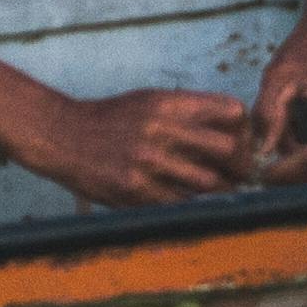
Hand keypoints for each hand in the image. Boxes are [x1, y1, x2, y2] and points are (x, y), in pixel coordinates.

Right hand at [12, 87, 254, 206]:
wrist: (63, 135)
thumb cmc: (110, 119)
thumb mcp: (149, 100)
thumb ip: (187, 112)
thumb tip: (231, 130)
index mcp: (169, 103)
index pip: (230, 111)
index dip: (244, 129)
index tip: (242, 143)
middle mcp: (162, 129)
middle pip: (228, 148)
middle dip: (240, 164)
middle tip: (239, 174)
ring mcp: (148, 162)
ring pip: (209, 183)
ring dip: (219, 191)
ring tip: (220, 193)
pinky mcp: (135, 190)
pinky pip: (179, 205)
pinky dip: (191, 206)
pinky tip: (190, 203)